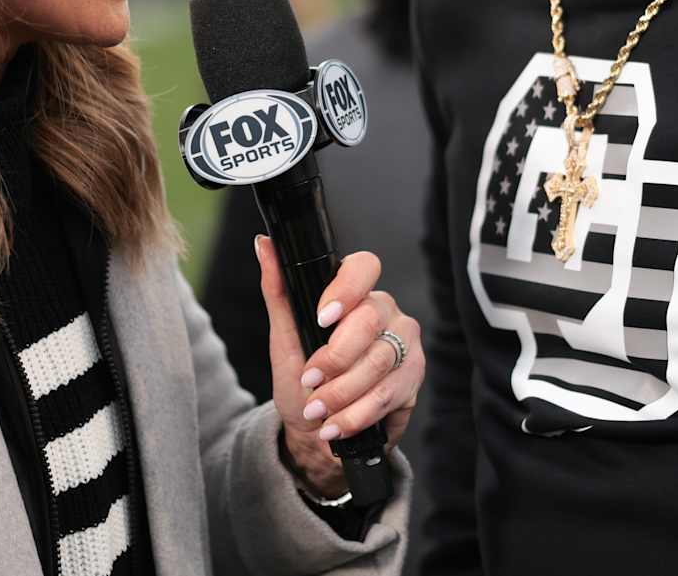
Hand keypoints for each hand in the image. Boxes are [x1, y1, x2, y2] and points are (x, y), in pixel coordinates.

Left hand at [255, 235, 423, 498]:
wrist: (316, 433)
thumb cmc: (301, 381)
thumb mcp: (284, 338)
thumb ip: (278, 291)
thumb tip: (263, 244)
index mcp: (356, 294)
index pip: (364, 267)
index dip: (346, 289)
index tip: (322, 318)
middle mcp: (386, 312)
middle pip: (370, 320)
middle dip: (334, 358)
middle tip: (310, 380)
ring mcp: (405, 344)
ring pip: (379, 362)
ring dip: (341, 393)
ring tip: (318, 410)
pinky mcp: (413, 378)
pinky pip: (388, 394)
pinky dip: (357, 415)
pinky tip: (337, 426)